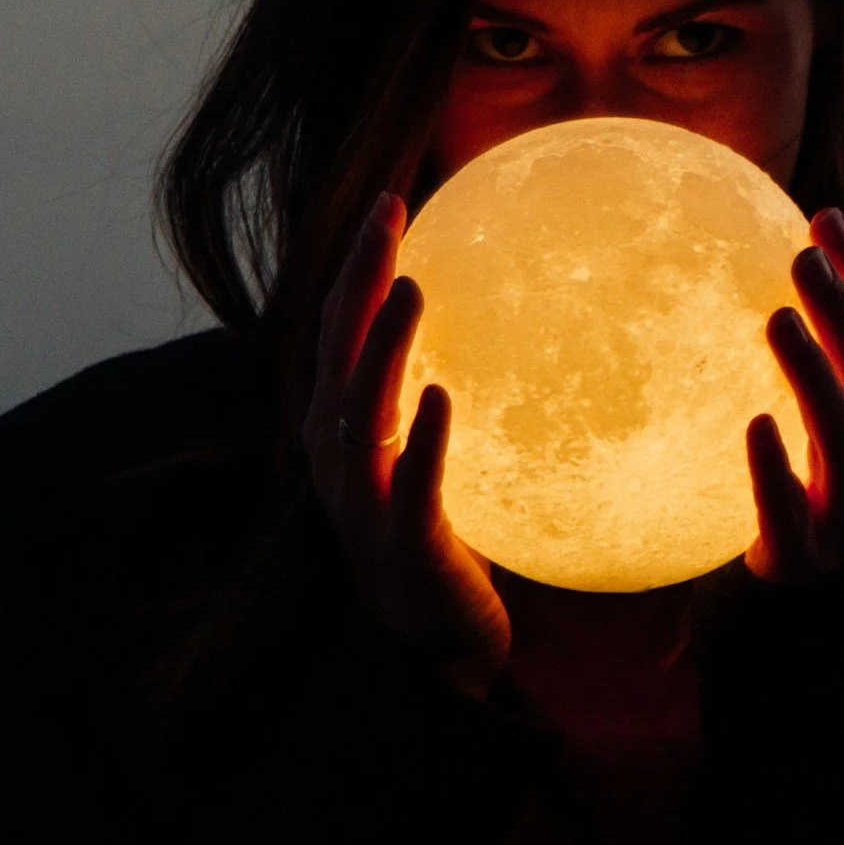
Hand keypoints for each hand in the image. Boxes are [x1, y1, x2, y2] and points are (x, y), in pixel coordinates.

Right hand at [302, 192, 510, 696]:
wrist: (434, 646)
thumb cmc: (438, 539)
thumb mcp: (430, 457)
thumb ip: (439, 393)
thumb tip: (505, 318)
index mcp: (345, 429)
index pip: (341, 328)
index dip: (359, 263)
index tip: (390, 198)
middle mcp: (339, 456)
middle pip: (339, 349)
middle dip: (359, 278)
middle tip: (388, 212)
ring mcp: (363, 501)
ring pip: (363, 409)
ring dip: (385, 345)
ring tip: (413, 288)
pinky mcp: (402, 545)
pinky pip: (409, 486)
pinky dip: (423, 440)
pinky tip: (443, 396)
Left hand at [745, 208, 843, 583]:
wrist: (793, 611)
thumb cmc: (796, 500)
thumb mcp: (812, 432)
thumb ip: (806, 368)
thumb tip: (758, 268)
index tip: (825, 219)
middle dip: (842, 312)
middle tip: (801, 258)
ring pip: (843, 435)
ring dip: (811, 373)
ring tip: (774, 321)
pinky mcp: (807, 557)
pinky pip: (790, 508)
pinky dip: (774, 466)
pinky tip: (753, 424)